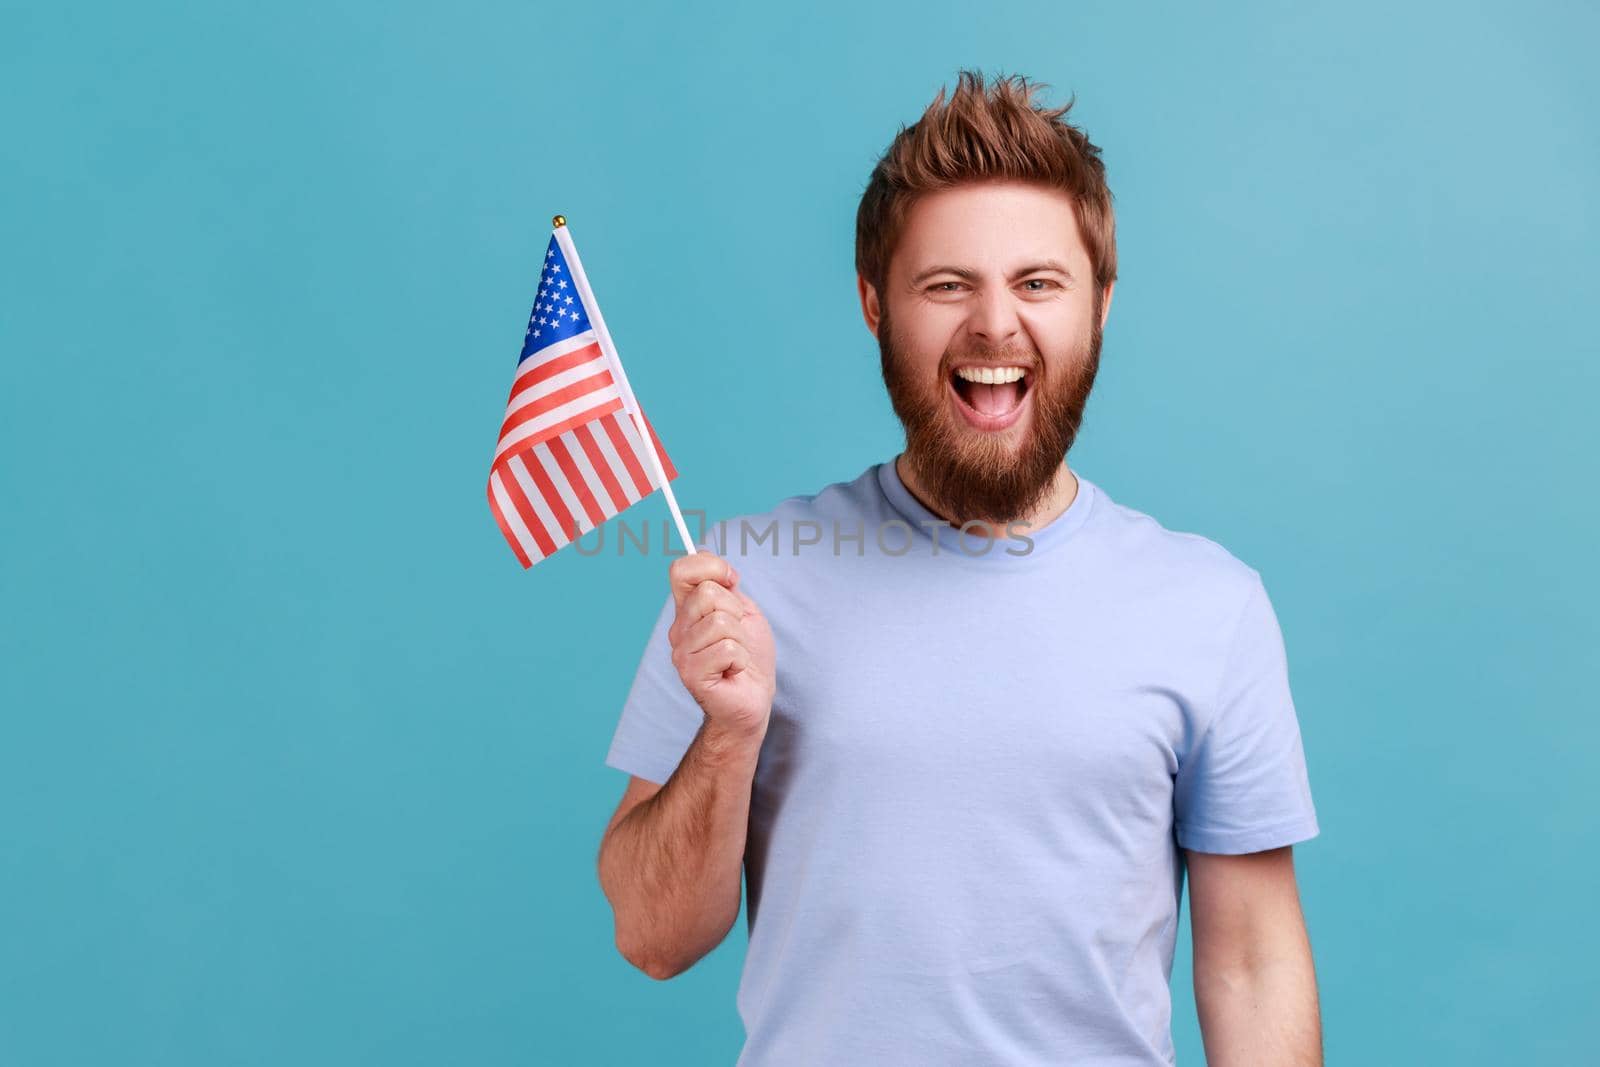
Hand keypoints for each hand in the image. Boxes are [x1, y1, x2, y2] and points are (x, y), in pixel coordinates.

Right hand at [666, 551, 776, 738]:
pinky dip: (741, 660)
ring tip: (737, 657)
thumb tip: (714, 564)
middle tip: (737, 635)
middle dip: (736, 612)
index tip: (731, 580)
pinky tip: (734, 671)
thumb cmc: (749, 656)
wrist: (753, 698)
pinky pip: (728, 649)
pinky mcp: (691, 674)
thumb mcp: (743, 612)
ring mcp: (681, 652)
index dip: (711, 566)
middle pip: (707, 593)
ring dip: (741, 640)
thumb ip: (725, 587)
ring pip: (721, 622)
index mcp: (687, 609)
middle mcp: (678, 629)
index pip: (681, 569)